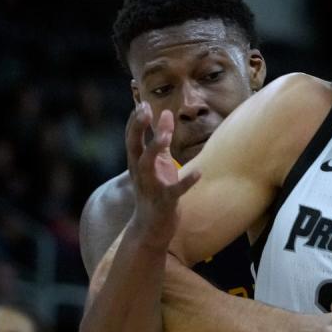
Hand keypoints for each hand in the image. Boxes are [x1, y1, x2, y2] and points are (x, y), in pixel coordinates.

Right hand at [125, 102, 199, 247]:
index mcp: (138, 163)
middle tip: (145, 109)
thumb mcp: (159, 163)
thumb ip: (161, 139)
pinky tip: (199, 172)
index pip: (132, 137)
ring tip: (165, 136)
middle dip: (138, 128)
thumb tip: (165, 112)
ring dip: (155, 149)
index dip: (135, 120)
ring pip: (147, 165)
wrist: (151, 229)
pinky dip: (186, 181)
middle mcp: (140, 173)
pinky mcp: (164, 202)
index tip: (141, 102)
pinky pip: (175, 191)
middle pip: (133, 146)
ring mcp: (151, 187)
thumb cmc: (156, 191)